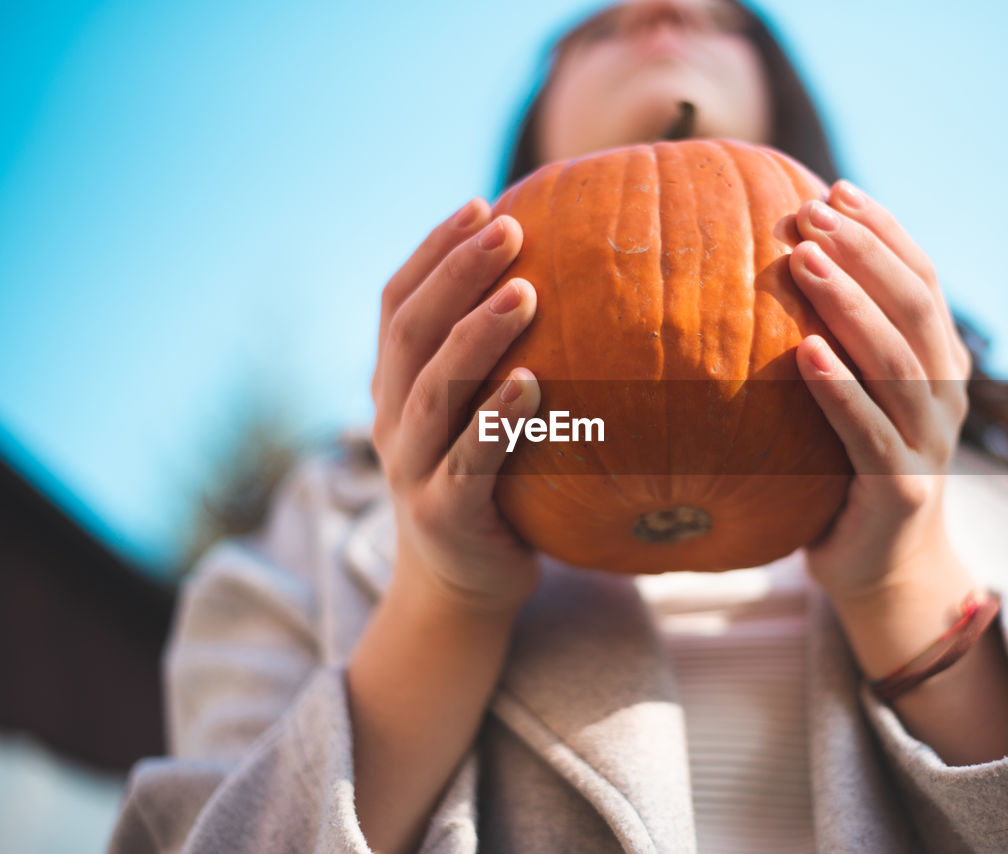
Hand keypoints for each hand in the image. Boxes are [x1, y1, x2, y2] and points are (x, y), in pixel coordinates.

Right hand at [370, 197, 541, 616]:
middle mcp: (390, 421)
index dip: (432, 251)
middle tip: (508, 227)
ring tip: (525, 291)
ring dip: (475, 336)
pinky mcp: (445, 516)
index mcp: (393, 387)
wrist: (458, 589)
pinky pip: (469, 462)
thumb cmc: (484, 486)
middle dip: (456, 274)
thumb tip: (563, 285)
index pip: (397, 303)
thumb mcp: (472, 417)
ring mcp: (411, 470)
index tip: (480, 204)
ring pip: (433, 392)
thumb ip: (490, 362)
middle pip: (410, 334)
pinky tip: (532, 383)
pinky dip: (496, 420)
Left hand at [789, 180, 973, 609]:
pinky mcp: (899, 487)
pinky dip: (840, 388)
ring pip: (896, 359)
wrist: (884, 568)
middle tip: (810, 212)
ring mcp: (927, 441)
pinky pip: (868, 429)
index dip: (883, 231)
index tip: (835, 189)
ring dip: (851, 303)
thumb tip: (780, 269)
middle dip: (864, 250)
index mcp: (940, 363)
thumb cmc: (852, 470)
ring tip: (806, 258)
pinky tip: (805, 351)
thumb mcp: (858, 397)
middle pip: (913, 305)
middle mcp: (945, 394)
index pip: (921, 279)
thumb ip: (842, 342)